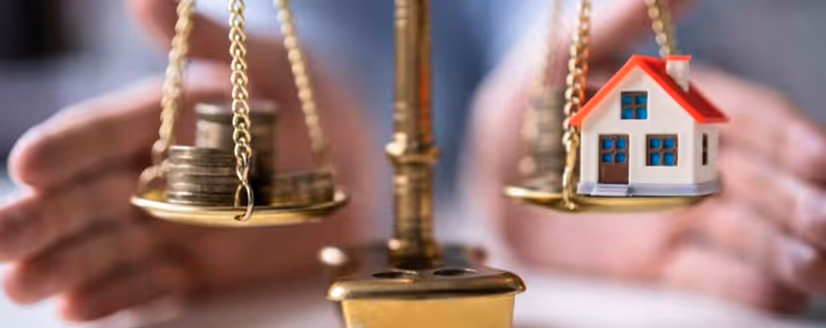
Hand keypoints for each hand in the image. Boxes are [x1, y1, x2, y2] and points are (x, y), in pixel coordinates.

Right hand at [0, 0, 373, 321]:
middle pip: (89, 198)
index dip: (65, 149)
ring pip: (111, 246)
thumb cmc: (309, 102)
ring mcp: (177, 225)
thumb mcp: (263, 66)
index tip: (26, 163)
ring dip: (68, 266)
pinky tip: (80, 305)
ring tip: (24, 284)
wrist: (357, 162)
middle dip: (42, 219)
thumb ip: (204, 42)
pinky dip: (120, 296)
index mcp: (163, 121)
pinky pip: (154, 284)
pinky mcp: (202, 267)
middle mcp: (160, 175)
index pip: (102, 134)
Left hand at [467, 0, 824, 312]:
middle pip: (757, 185)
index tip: (813, 156)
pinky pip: (711, 282)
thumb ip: (613, 26)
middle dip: (793, 200)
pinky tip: (773, 291)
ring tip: (809, 265)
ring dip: (783, 250)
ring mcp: (673, 225)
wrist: (480, 190)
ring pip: (747, 237)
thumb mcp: (552, 64)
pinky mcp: (653, 272)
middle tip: (817, 220)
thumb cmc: (517, 119)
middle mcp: (683, 172)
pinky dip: (747, 288)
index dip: (785, 137)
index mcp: (674, 117)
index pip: (747, 122)